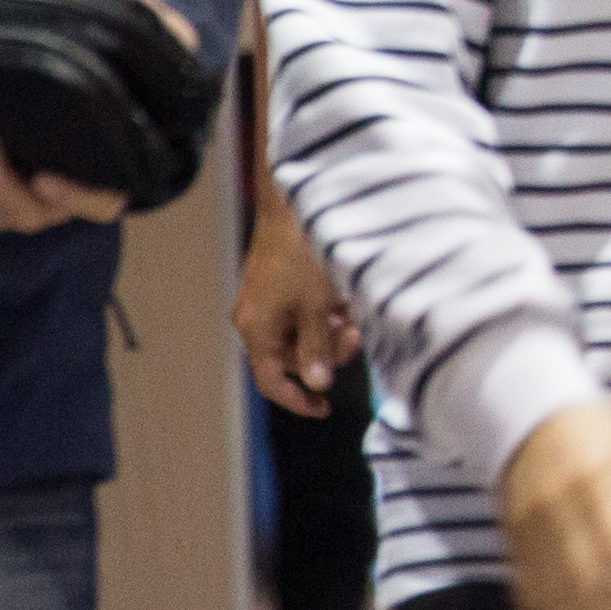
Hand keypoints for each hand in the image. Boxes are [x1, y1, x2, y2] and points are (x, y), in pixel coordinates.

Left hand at [0, 0, 186, 235]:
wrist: (88, 102)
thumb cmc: (125, 75)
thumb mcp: (153, 46)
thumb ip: (154, 24)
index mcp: (114, 175)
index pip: (99, 202)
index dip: (73, 198)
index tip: (47, 178)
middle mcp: (66, 202)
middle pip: (27, 212)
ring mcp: (26, 204)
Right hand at [237, 187, 357, 410]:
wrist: (295, 201)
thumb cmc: (303, 250)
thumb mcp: (316, 304)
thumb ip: (317, 346)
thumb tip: (318, 384)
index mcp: (256, 328)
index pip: (271, 380)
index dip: (297, 399)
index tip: (325, 408)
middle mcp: (259, 317)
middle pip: (293, 357)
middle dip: (326, 354)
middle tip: (354, 337)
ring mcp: (272, 300)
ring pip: (306, 333)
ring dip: (333, 331)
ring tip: (352, 311)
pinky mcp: (287, 283)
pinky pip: (309, 311)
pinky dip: (331, 311)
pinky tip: (347, 297)